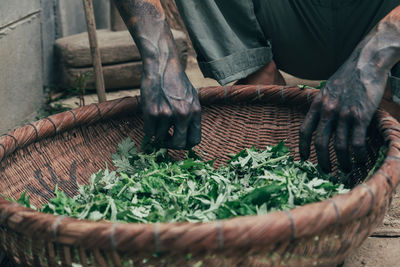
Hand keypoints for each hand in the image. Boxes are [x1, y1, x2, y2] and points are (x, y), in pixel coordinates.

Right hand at [141, 58, 200, 149]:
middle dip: (170, 144)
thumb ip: (191, 114)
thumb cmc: (175, 80)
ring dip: (156, 131)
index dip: (185, 144)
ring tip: (156, 117)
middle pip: (179, 144)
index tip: (178, 141)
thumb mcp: (191, 97)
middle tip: (164, 139)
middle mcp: (184, 115)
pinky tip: (149, 116)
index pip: (195, 140)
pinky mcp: (153, 112)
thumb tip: (185, 134)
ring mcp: (168, 115)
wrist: (162, 63)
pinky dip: (148, 127)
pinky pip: (149, 131)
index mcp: (196, 112)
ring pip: (160, 137)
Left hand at [299, 56, 386, 172]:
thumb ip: (323, 104)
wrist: (367, 61)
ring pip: (339, 146)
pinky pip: (357, 142)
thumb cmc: (349, 75)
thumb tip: (320, 119)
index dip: (303, 147)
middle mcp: (327, 110)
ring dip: (343, 162)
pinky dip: (358, 154)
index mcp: (317, 104)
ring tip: (347, 169)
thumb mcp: (328, 88)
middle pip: (320, 142)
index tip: (304, 158)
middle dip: (322, 161)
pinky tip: (361, 159)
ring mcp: (344, 114)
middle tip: (326, 171)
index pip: (304, 130)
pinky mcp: (361, 116)